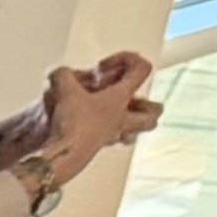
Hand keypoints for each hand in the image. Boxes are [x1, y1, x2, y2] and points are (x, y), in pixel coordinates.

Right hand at [34, 54, 155, 186]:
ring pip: (136, 131)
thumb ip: (64, 75)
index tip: (104, 66)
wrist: (63, 156)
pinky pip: (112, 140)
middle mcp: (123, 116)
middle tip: (132, 98)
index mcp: (121, 97)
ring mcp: (113, 134)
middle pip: (154, 112)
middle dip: (149, 104)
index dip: (127, 60)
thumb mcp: (64, 89)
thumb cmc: (73, 123)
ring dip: (132, 123)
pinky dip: (107, 132)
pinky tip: (92, 127)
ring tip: (116, 115)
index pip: (142, 70)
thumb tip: (62, 74)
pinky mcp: (97, 147)